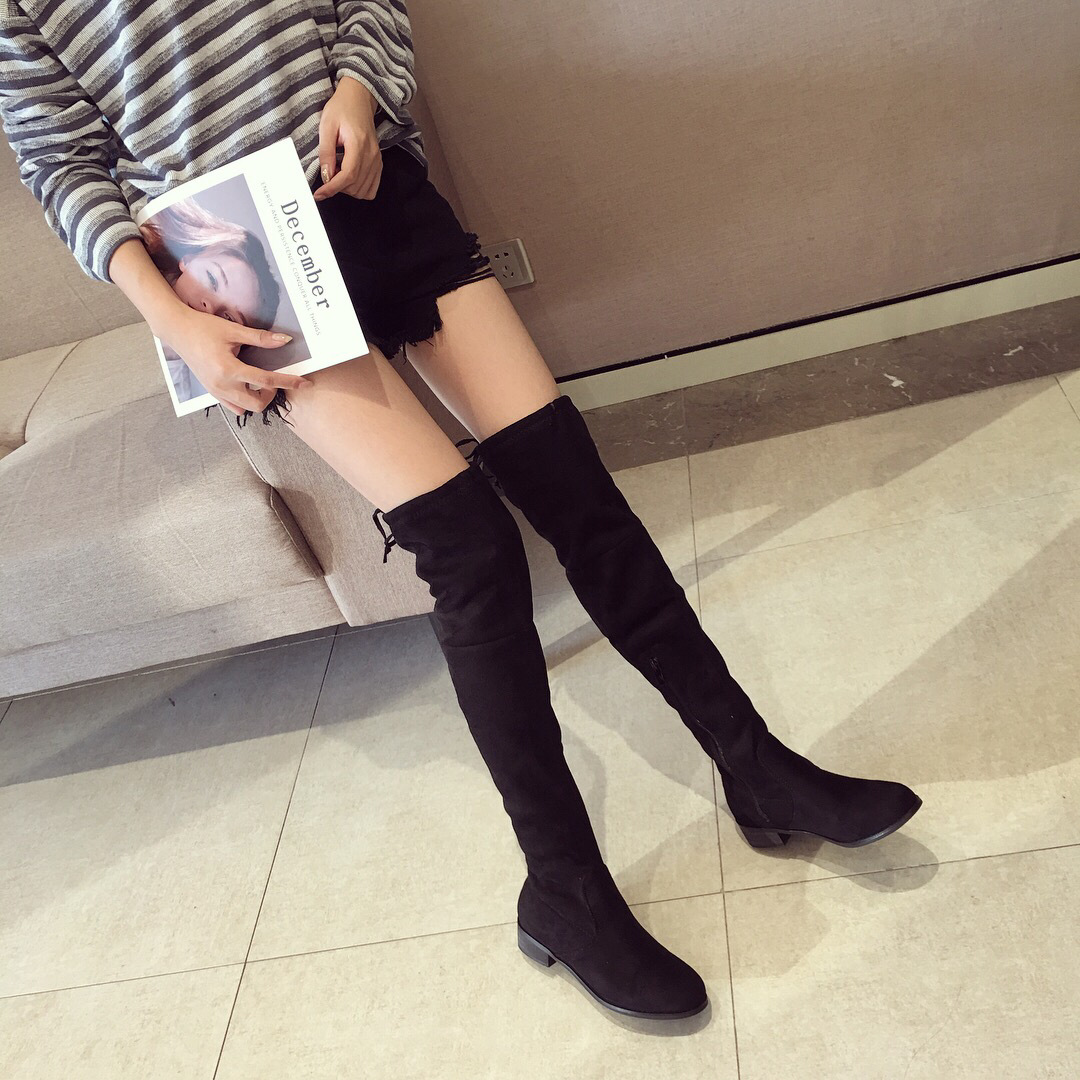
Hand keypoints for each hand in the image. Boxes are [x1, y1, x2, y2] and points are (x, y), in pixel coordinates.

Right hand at [158, 307, 312, 416]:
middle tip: (274, 379)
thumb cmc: (204, 327)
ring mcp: (215, 392)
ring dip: (258, 399)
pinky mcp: (211, 392)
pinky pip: (233, 406)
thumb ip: (261, 338)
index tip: (305, 383)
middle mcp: (222, 385)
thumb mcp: (234, 330)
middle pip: (257, 404)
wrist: (177, 330)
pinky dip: (245, 400)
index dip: (288, 382)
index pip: (266, 381)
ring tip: (260, 382)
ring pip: (245, 408)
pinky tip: (247, 385)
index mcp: (229, 369)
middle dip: (271, 394)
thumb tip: (286, 341)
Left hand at [312, 76, 382, 201]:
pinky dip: (359, 190)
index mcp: (358, 145)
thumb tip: (326, 176)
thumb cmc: (341, 108)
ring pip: (363, 190)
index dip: (332, 188)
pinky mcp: (378, 163)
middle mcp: (371, 156)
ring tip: (337, 175)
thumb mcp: (327, 125)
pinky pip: (372, 188)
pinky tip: (349, 180)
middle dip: (338, 187)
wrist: (359, 98)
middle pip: (355, 186)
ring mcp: (377, 161)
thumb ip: (326, 152)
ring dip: (347, 189)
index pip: (348, 176)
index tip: (319, 194)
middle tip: (327, 174)